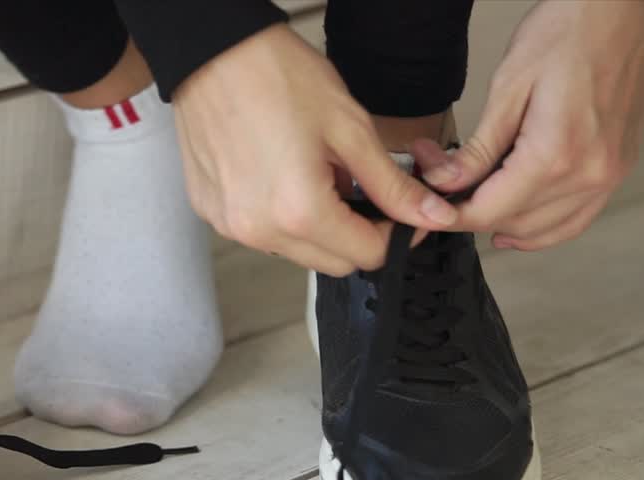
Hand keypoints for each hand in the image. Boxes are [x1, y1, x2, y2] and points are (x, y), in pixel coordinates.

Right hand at [170, 24, 457, 275]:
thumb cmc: (277, 77)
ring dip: (319, 228)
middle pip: (334, 263)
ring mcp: (231, 226)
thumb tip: (432, 215)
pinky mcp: (212, 213)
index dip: (395, 236)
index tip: (403, 211)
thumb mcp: (349, 128)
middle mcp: (261, 231)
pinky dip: (281, 217)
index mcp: (300, 212)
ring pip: (297, 251)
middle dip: (358, 235)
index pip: (367, 256)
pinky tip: (281, 175)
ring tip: (316, 175)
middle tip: (363, 190)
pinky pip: (262, 233)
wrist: (212, 53)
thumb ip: (392, 184)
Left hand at [414, 0, 643, 249]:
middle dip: (472, 214)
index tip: (429, 205)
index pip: (489, 210)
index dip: (451, 214)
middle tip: (443, 189)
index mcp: (556, 154)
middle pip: (514, 223)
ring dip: (505, 225)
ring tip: (472, 205)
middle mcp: (588, 174)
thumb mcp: (509, 86)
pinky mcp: (618, 169)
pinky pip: (577, 219)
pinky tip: (515, 225)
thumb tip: (445, 183)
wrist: (626, 7)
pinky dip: (544, 229)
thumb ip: (478, 147)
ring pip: (545, 230)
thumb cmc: (571, 30)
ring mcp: (609, 175)